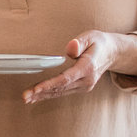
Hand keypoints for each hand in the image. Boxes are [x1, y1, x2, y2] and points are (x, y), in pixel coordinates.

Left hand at [22, 30, 136, 103]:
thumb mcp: (91, 37)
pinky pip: (62, 92)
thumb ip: (80, 42)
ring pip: (60, 92)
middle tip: (24, 96)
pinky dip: (49, 94)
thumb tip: (70, 47)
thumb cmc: (99, 43)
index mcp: (88, 68)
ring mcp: (84, 85)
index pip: (65, 78)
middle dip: (41, 93)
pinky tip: (37, 97)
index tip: (36, 88)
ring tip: (26, 99)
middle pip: (60, 88)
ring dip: (42, 96)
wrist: (112, 52)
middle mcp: (86, 80)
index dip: (49, 84)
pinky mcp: (81, 87)